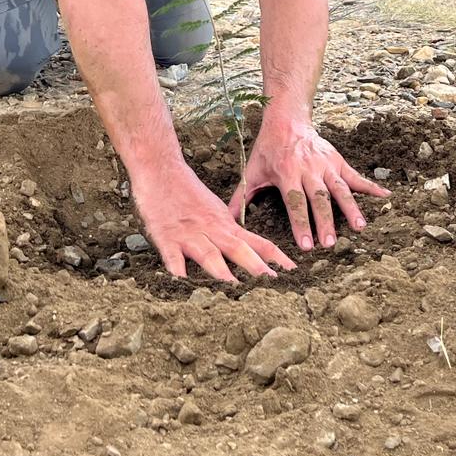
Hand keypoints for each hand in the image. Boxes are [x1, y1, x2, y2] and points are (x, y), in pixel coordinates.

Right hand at [133, 163, 296, 283]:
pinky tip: (182, 283)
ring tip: (234, 288)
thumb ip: (229, 232)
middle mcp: (212, 230)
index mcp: (226, 225)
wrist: (161, 168)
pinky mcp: (166, 237)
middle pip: (239, 250)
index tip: (294, 272)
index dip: (277, 258)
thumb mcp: (214, 210)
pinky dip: (178, 271)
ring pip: (209, 255)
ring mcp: (189, 234)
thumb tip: (247, 254)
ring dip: (222, 272)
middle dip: (256, 268)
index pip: (259, 242)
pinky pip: (173, 258)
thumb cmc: (187, 190)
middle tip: (273, 284)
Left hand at [228, 115, 391, 251]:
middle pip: (319, 198)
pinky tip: (386, 196)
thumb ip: (241, 198)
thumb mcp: (251, 171)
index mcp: (287, 173)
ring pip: (340, 189)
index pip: (295, 202)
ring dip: (350, 208)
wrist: (287, 118)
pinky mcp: (338, 161)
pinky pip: (355, 176)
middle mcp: (309, 168)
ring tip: (359, 228)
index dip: (301, 224)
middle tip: (330, 244)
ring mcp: (326, 164)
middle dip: (325, 222)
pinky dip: (371, 186)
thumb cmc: (268, 149)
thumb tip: (227, 222)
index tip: (306, 245)